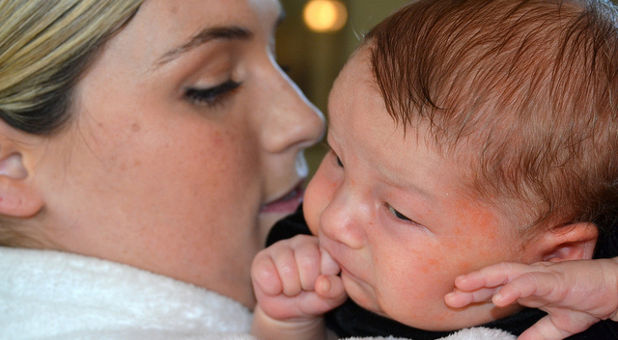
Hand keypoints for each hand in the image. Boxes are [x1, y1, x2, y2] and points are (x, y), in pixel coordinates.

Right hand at [251, 234, 345, 321]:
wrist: (288, 312)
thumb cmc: (313, 298)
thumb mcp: (330, 298)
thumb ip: (334, 290)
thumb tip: (322, 283)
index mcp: (324, 247)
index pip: (329, 258)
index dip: (325, 279)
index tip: (321, 284)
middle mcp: (303, 242)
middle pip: (308, 262)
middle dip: (307, 284)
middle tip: (304, 287)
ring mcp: (280, 247)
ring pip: (287, 267)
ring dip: (290, 288)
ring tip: (292, 289)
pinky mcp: (261, 258)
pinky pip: (266, 273)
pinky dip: (272, 288)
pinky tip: (276, 287)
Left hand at [445, 259, 617, 339]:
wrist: (613, 291)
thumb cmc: (586, 300)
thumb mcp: (558, 325)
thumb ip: (538, 333)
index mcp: (527, 287)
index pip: (494, 288)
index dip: (474, 293)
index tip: (452, 301)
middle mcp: (529, 277)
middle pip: (493, 278)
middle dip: (470, 286)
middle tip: (448, 296)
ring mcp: (540, 276)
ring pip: (506, 273)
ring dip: (483, 279)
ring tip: (463, 286)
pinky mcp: (555, 279)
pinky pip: (530, 281)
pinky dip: (513, 288)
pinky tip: (498, 297)